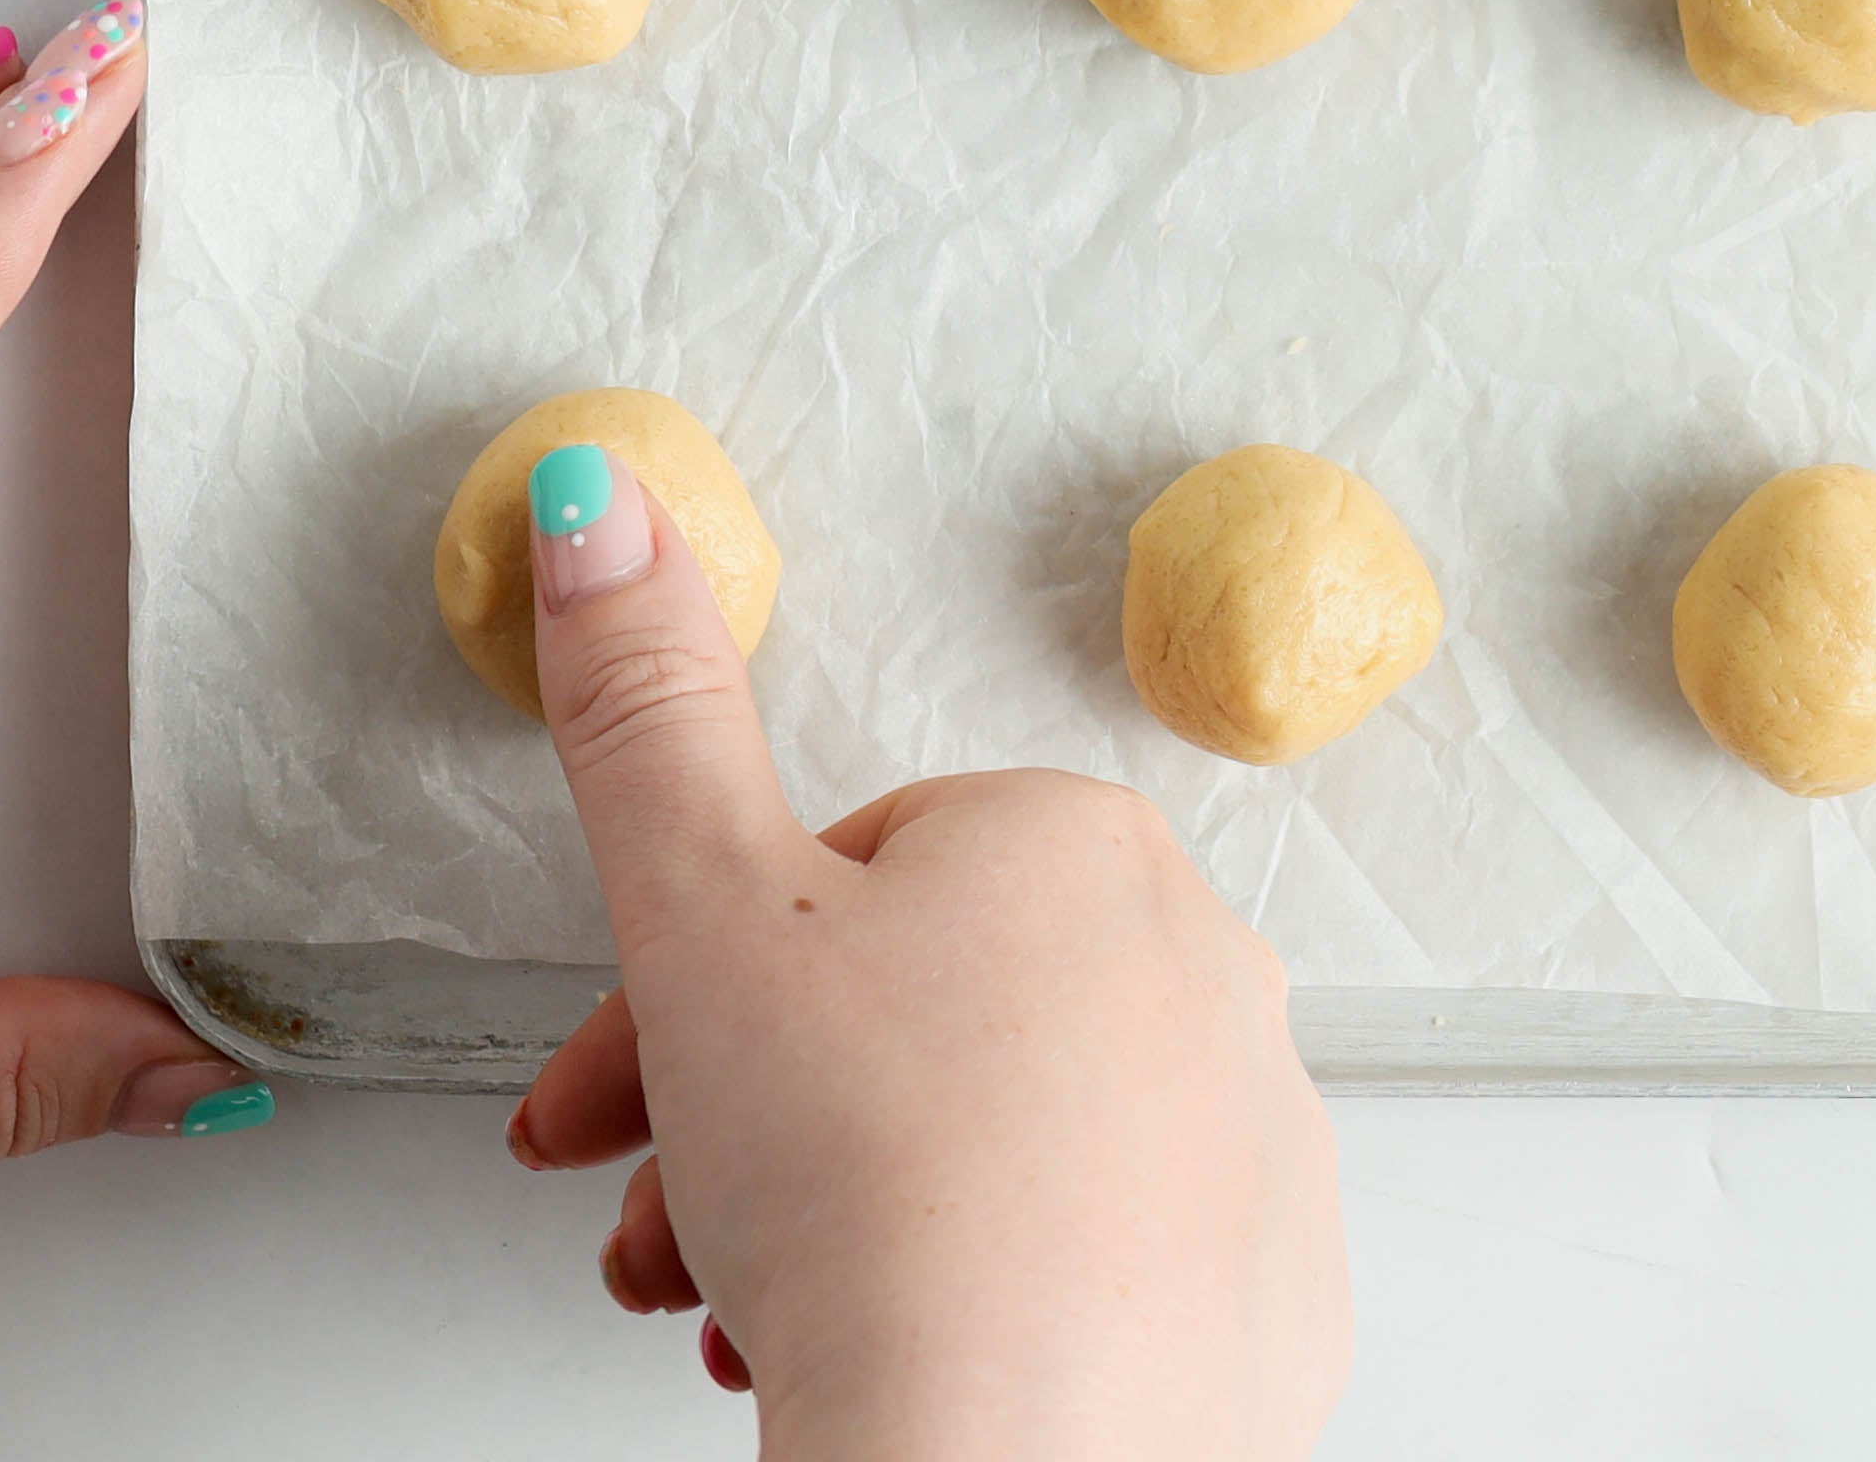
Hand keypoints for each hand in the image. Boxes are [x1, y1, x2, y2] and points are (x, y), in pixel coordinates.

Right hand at [499, 456, 1345, 1458]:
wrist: (1007, 1456)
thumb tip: (606, 508)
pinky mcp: (1268, 1298)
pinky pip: (1090, 1272)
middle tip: (656, 1220)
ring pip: (984, 1151)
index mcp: (1072, 847)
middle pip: (905, 1024)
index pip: (839, 883)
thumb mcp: (701, 910)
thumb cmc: (877, 1197)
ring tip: (749, 1315)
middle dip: (743, 1123)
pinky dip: (977, 1307)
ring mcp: (1252, 1140)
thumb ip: (647, 703)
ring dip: (833, 1225)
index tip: (611, 1093)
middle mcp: (1198, 969)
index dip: (690, 989)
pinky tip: (890, 1361)